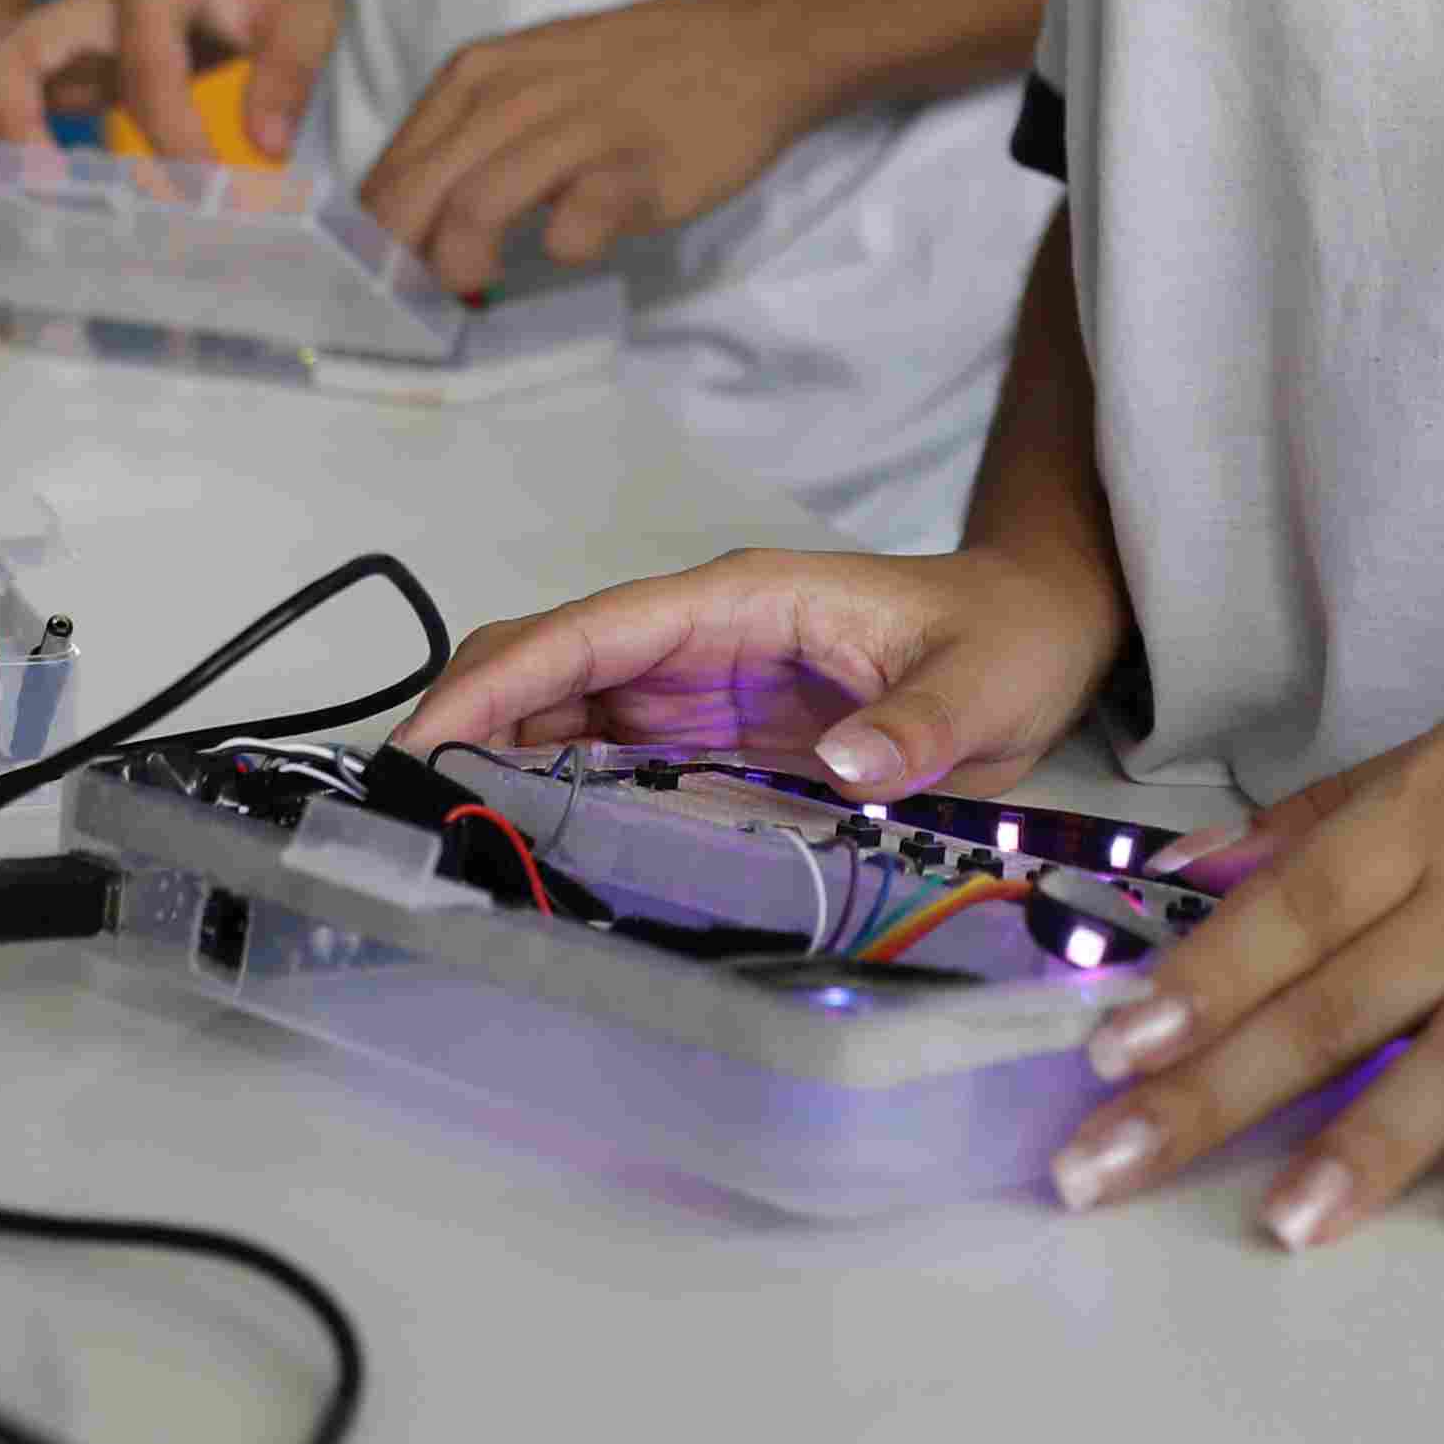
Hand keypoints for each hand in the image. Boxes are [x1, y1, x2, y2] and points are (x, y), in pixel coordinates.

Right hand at [0, 0, 343, 166]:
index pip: (145, 73)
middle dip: (11, 131)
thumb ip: (289, 74)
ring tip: (27, 199)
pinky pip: (0, 84)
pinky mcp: (62, 53)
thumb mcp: (309, 6)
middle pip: (2, 55)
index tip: (211, 196)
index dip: (175, 142)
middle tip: (51, 197)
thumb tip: (264, 151)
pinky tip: (35, 186)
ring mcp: (66, 25)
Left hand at [355, 0, 805, 301]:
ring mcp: (573, 125)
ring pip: (476, 206)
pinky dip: (564, 247)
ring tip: (478, 292)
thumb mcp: (527, 83)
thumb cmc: (627, 76)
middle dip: (402, 268)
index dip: (373, 243)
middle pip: (416, 195)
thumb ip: (470, 142)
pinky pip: (578, 220)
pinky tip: (576, 247)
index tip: (385, 290)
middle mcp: (510, 95)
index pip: (389, 172)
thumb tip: (410, 230)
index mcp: (473, 77)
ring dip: (462, 264)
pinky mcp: (635, 161)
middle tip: (418, 310)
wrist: (747, 42)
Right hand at [404, 538, 1129, 802]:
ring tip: (442, 839)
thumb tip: (848, 765)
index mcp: (740, 601)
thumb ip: (917, 725)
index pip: (594, 629)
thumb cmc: (1005, 636)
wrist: (1036, 633)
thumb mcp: (981, 681)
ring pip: (567, 712)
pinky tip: (525, 842)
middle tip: (407, 812)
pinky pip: (615, 758)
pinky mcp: (715, 737)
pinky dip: (559, 791)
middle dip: (471, 720)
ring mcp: (701, 687)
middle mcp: (700, 638)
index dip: (503, 679)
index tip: (428, 736)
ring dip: (502, 762)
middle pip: (553, 663)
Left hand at [1053, 607, 1443, 1256]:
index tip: (1101, 1056)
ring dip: (1361, 1145)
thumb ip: (1336, 813)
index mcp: (1434, 814)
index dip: (1190, 987)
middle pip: (1330, 1001)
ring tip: (1277, 1225)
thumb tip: (1198, 862)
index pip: (1284, 914)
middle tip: (1103, 1171)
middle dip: (1206, 1091)